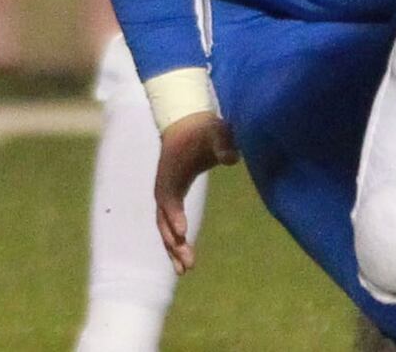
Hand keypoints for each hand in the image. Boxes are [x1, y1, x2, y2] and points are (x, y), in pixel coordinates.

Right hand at [153, 111, 237, 274]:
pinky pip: (170, 226)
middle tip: (188, 266)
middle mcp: (163, 190)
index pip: (170, 200)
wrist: (185, 125)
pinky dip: (175, 242)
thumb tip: (232, 158)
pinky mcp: (171, 201)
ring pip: (165, 229)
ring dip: (173, 249)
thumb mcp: (215, 133)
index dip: (175, 216)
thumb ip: (223, 143)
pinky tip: (184, 258)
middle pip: (165, 222)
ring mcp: (165, 197)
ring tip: (185, 271)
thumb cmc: (203, 130)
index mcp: (170, 175)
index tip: (183, 233)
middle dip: (174, 244)